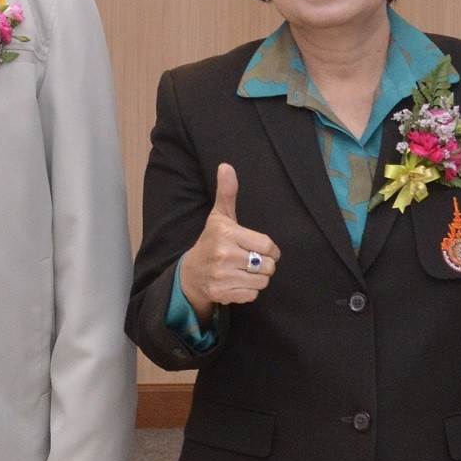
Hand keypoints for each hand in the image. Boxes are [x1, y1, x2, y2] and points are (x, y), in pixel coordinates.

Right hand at [176, 164, 279, 321]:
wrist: (190, 273)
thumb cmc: (211, 241)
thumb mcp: (219, 217)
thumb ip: (227, 193)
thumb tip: (226, 166)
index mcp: (226, 233)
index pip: (267, 245)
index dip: (270, 249)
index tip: (262, 248)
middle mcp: (223, 254)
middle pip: (268, 265)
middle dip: (265, 264)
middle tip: (252, 261)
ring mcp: (221, 275)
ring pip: (262, 281)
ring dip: (257, 278)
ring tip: (244, 271)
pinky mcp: (222, 293)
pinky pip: (252, 294)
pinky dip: (248, 291)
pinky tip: (237, 282)